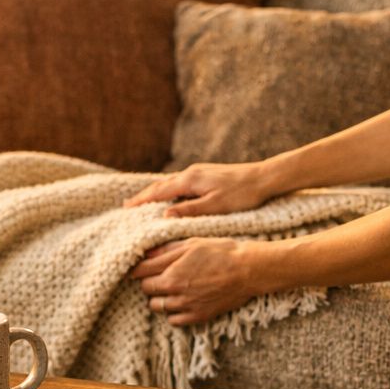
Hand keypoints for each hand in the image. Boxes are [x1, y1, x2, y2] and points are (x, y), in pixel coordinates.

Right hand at [123, 161, 279, 217]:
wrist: (263, 178)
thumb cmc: (241, 195)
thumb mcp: (215, 206)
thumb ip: (189, 211)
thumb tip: (163, 217)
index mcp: (189, 181)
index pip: (158, 192)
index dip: (141, 201)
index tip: (126, 209)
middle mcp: (190, 173)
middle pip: (161, 185)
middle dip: (144, 196)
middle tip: (127, 206)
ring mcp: (198, 172)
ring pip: (170, 183)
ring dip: (155, 192)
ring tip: (144, 202)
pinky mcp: (206, 174)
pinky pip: (180, 182)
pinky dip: (168, 190)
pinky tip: (170, 196)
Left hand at [130, 237, 267, 325]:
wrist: (247, 270)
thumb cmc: (220, 252)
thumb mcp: (191, 244)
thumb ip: (166, 250)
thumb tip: (145, 254)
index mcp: (171, 271)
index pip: (140, 273)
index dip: (136, 270)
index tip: (136, 269)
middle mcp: (175, 291)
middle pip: (146, 290)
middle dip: (148, 282)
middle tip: (158, 276)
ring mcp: (186, 306)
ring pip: (157, 307)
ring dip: (159, 298)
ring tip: (169, 289)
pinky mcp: (198, 316)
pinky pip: (173, 321)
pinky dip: (172, 313)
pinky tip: (180, 302)